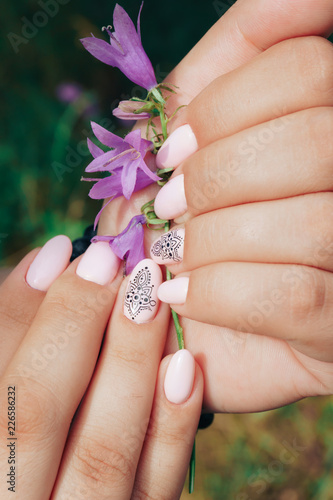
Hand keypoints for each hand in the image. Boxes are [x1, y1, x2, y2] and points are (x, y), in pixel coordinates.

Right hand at [0, 237, 202, 498]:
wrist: (49, 490)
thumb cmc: (25, 435)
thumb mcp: (8, 386)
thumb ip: (17, 335)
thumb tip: (51, 259)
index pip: (0, 389)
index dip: (23, 314)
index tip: (62, 253)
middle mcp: (17, 499)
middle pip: (35, 416)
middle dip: (74, 328)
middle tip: (111, 265)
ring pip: (101, 455)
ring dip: (128, 366)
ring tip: (149, 302)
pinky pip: (155, 490)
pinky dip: (171, 429)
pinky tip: (183, 369)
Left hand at [98, 0, 332, 412]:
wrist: (170, 306)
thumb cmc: (183, 211)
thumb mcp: (195, 125)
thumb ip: (240, 55)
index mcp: (322, 126)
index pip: (307, 70)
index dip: (227, 106)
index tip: (174, 149)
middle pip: (315, 142)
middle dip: (218, 174)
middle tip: (173, 204)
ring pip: (311, 223)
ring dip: (212, 239)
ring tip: (173, 254)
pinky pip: (294, 297)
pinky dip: (219, 292)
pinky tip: (183, 295)